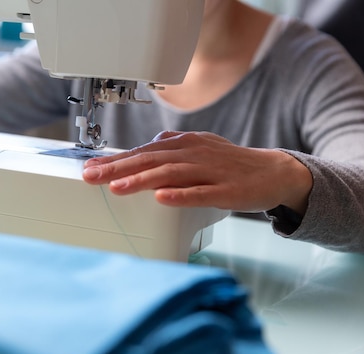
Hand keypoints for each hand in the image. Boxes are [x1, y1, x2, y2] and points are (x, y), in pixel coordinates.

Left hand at [82, 131, 312, 214]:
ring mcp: (210, 171)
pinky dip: (180, 195)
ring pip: (170, 174)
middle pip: (150, 160)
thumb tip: (143, 148)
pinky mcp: (226, 190)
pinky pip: (200, 193)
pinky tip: (161, 198)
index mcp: (183, 144)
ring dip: (141, 180)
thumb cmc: (230, 164)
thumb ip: (169, 148)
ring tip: (116, 187)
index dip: (115, 160)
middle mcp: (193, 153)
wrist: (273, 171)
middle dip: (117, 168)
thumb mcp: (196, 148)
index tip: (90, 169)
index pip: (142, 152)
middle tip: (90, 177)